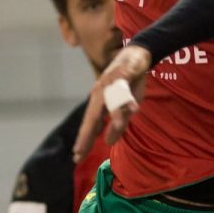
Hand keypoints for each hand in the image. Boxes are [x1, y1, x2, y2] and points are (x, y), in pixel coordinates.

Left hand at [74, 43, 151, 159]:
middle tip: (79, 153)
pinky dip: (126, 99)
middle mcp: (100, 93)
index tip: (76, 158)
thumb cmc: (129, 82)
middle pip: (92, 118)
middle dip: (86, 136)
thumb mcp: (124, 106)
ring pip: (109, 105)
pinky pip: (124, 90)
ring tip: (108, 140)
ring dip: (110, 121)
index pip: (89, 125)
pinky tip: (131, 109)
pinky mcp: (123, 74)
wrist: (137, 54)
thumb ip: (117, 123)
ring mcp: (110, 84)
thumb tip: (108, 142)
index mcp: (99, 102)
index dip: (84, 140)